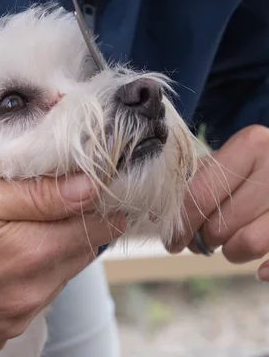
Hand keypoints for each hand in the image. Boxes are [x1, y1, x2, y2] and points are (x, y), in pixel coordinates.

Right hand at [0, 175, 125, 353]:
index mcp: (29, 255)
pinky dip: (24, 281)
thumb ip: (34, 195)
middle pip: (76, 256)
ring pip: (53, 280)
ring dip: (48, 254)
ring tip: (17, 230)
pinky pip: (26, 304)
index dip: (102, 207)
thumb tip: (88, 189)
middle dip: (75, 227)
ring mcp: (10, 320)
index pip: (93, 230)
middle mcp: (28, 296)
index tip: (102, 189)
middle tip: (58, 200)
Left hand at [167, 125, 268, 279]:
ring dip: (232, 252)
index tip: (171, 241)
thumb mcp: (227, 161)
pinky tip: (259, 271)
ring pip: (249, 244)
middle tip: (199, 241)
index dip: (179, 224)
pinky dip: (267, 269)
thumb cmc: (255, 164)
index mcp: (250, 144)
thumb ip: (195, 184)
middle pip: (220, 224)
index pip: (199, 194)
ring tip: (229, 243)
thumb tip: (158, 216)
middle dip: (203, 240)